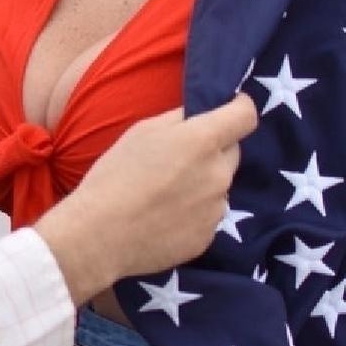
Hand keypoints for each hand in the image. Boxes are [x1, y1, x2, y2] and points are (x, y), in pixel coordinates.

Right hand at [33, 95, 258, 303]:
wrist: (100, 235)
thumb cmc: (115, 176)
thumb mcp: (140, 132)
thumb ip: (178, 119)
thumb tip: (198, 115)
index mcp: (203, 141)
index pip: (246, 116)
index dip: (240, 108)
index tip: (230, 108)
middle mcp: (219, 174)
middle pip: (232, 153)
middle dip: (214, 150)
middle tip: (179, 159)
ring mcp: (216, 209)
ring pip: (219, 187)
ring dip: (202, 184)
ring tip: (165, 195)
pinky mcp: (208, 237)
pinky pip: (208, 216)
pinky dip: (193, 213)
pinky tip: (164, 218)